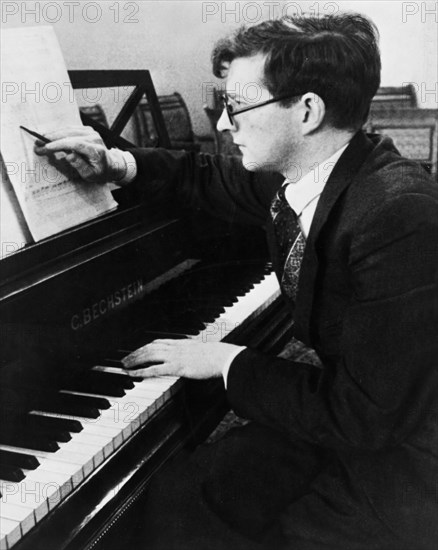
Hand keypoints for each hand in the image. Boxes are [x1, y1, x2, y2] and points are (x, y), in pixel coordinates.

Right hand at [34, 126, 126, 182]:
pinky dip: (59, 133)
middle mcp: (94, 138)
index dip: (59, 144)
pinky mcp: (87, 130)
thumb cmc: (100, 172)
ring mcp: (91, 132)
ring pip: (68, 130)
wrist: (110, 165)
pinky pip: (70, 129)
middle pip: (69, 135)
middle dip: (52, 140)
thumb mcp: (90, 175)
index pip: (75, 144)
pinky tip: (49, 137)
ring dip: (53, 135)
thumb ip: (80, 165)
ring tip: (40, 141)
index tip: (46, 147)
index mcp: (96, 150)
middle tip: (38, 145)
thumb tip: (68, 155)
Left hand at [121, 339, 242, 378]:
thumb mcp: (202, 351)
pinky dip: (141, 371)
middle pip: (149, 347)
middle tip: (125, 359)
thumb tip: (191, 357)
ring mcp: (175, 356)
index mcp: (181, 343)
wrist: (223, 357)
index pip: (158, 342)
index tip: (138, 350)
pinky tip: (133, 374)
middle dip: (135, 353)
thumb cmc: (217, 355)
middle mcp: (175, 347)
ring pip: (148, 355)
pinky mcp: (177, 367)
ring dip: (134, 360)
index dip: (145, 346)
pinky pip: (154, 369)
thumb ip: (193, 352)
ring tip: (125, 366)